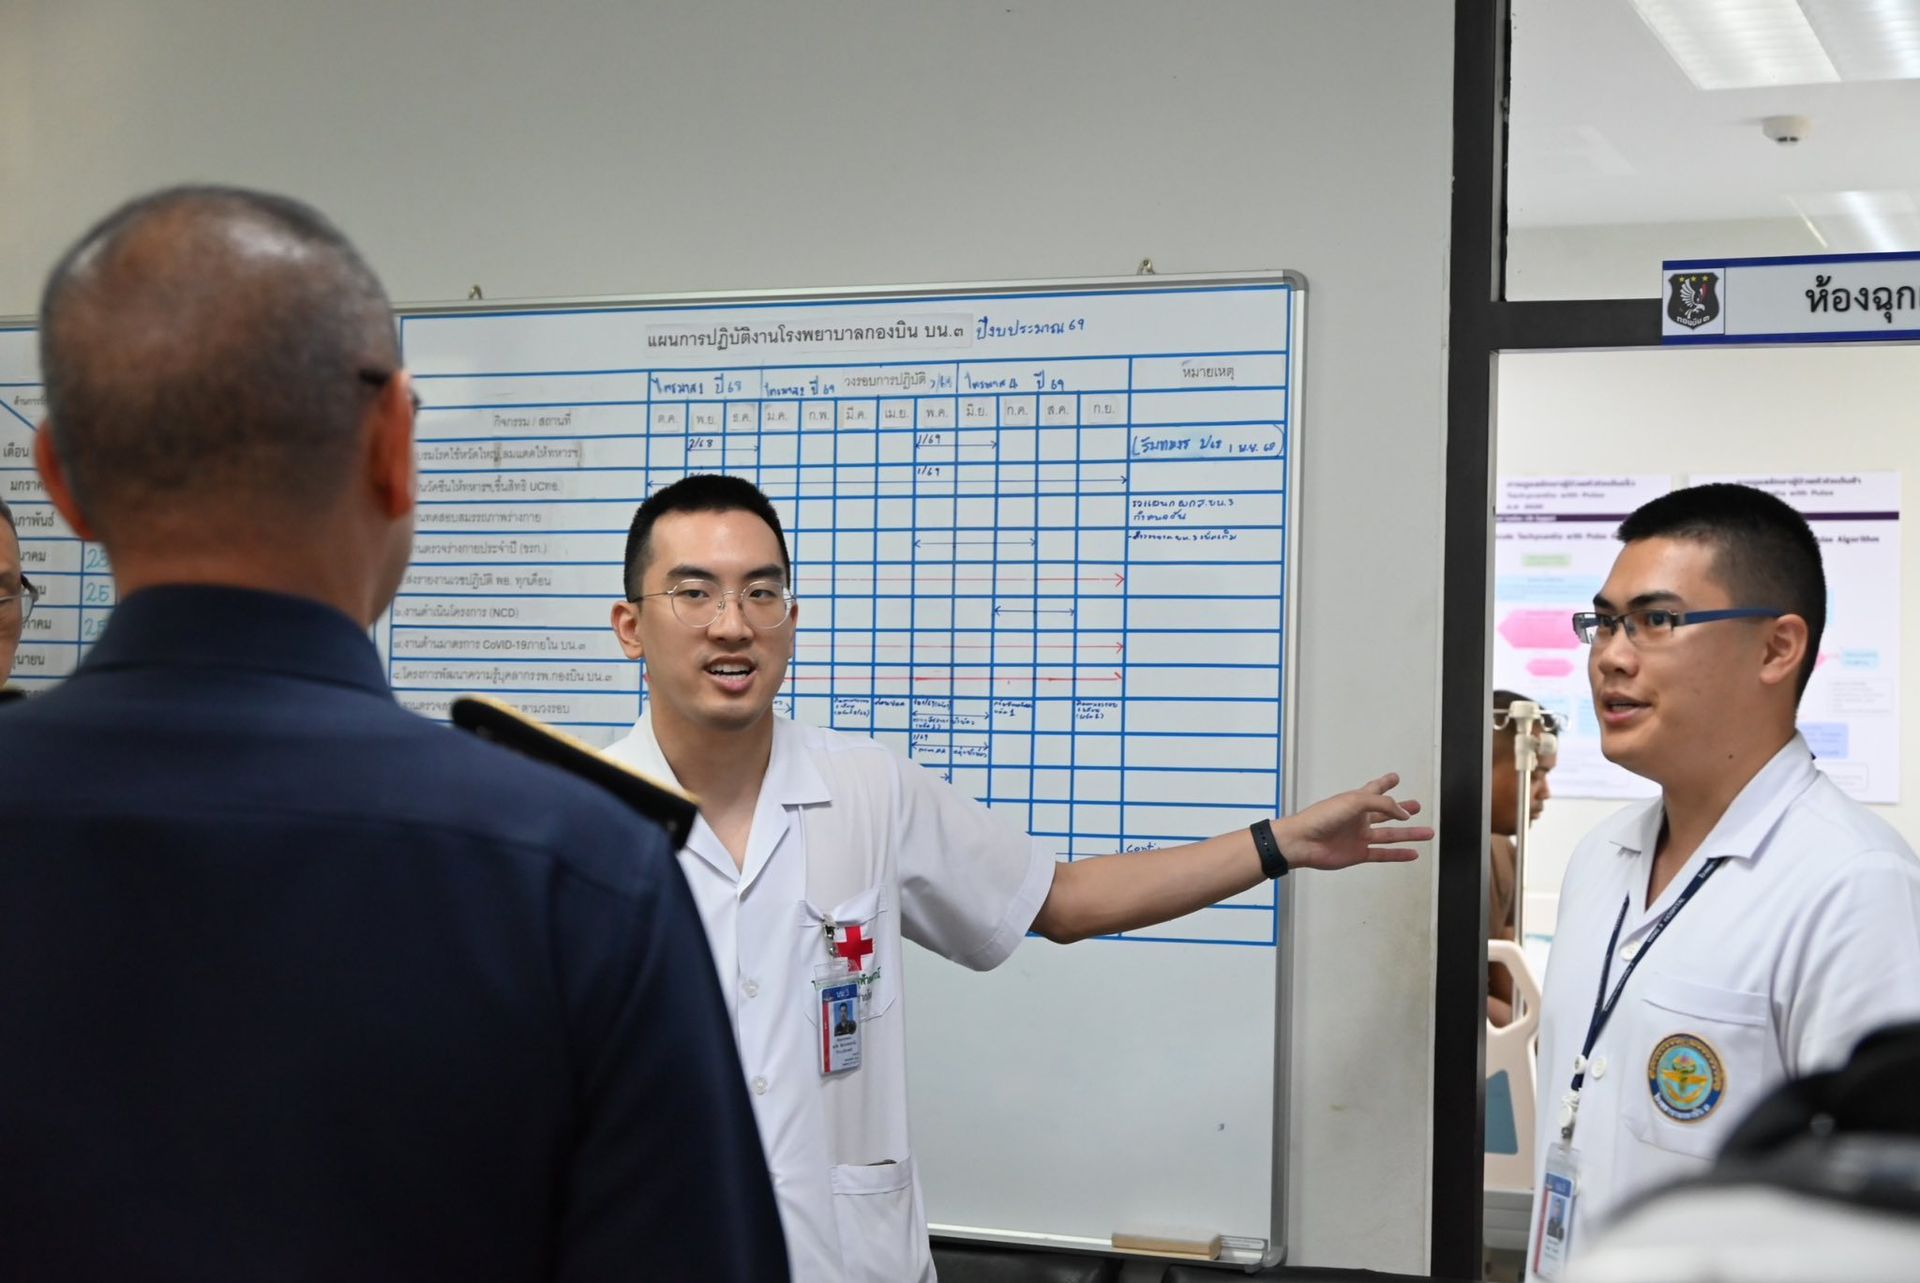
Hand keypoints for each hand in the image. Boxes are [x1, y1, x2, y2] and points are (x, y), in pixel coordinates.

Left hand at [1271, 773, 1431, 871]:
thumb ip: (1383, 805)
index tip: (1395, 777)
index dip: (1386, 783)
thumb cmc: (1320, 818)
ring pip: (1390, 835)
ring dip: (1409, 834)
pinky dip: (1398, 854)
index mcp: (1355, 800)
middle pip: (1386, 812)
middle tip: (1416, 806)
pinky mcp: (1357, 853)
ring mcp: (1358, 836)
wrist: (1303, 842)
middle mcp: (1358, 818)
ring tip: (1427, 832)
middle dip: (1401, 808)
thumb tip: (1404, 814)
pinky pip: (1383, 854)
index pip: (1375, 788)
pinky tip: (1412, 853)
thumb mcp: (1355, 801)